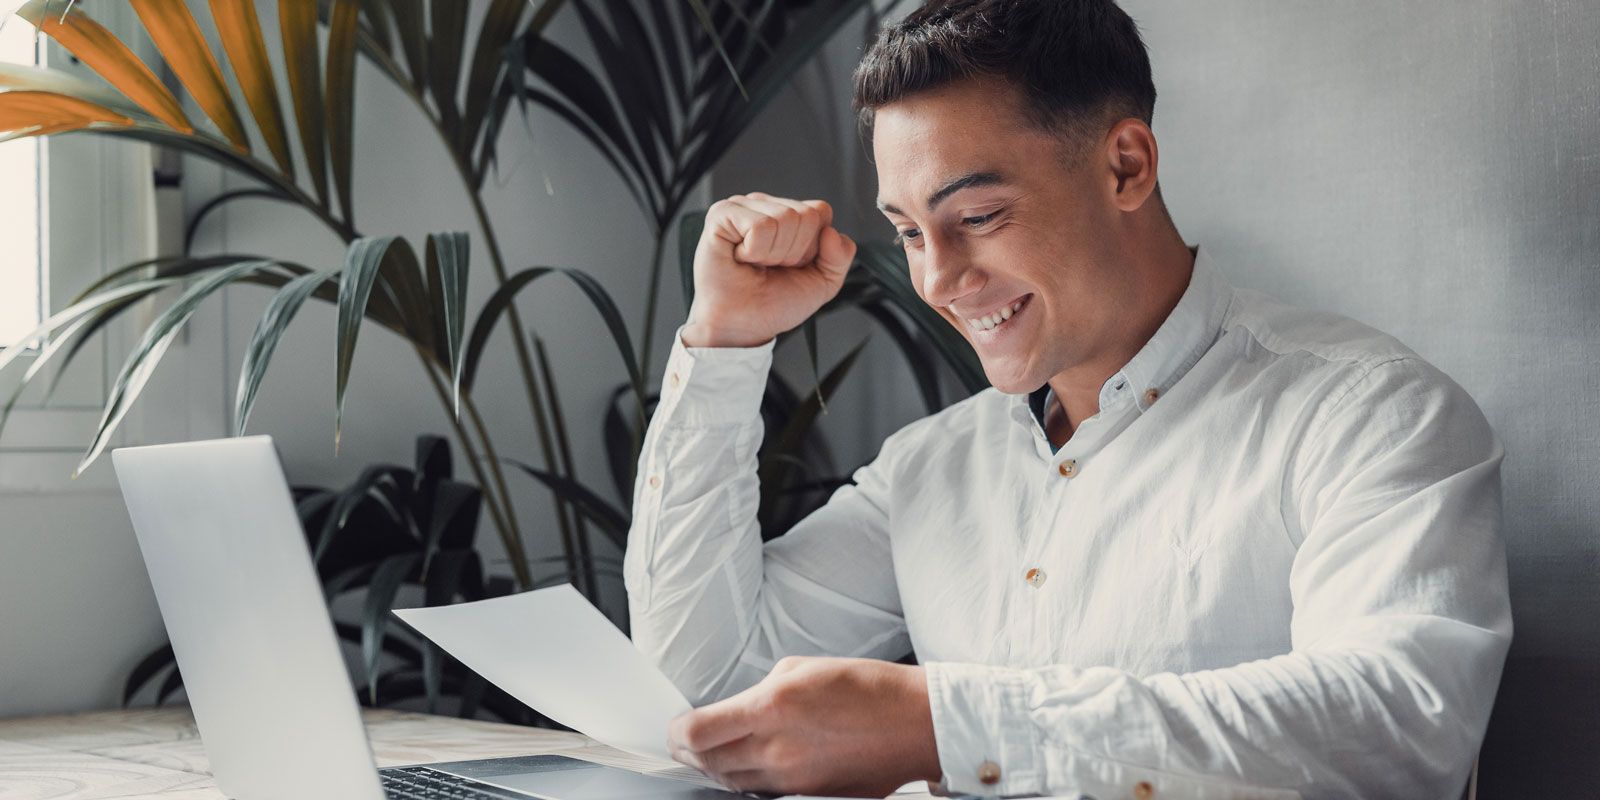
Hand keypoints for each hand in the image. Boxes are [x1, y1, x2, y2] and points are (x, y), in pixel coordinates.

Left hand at [666, 656, 940, 796]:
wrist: (915, 724)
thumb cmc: (867, 688)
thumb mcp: (802, 667)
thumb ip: (761, 691)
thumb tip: (738, 710)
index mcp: (771, 707)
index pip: (697, 732)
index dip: (675, 733)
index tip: (674, 727)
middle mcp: (776, 749)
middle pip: (707, 763)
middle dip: (688, 752)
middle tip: (684, 741)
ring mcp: (793, 779)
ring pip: (730, 783)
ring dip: (714, 768)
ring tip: (710, 753)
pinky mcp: (809, 797)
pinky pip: (763, 793)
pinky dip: (746, 780)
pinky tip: (748, 765)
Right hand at [682, 192, 856, 347]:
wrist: (743, 325)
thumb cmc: (773, 302)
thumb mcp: (823, 282)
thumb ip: (841, 256)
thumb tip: (831, 232)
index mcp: (788, 214)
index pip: (820, 211)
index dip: (813, 247)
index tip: (792, 265)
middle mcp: (765, 205)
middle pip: (806, 215)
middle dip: (794, 252)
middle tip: (771, 267)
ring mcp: (742, 206)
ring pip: (785, 218)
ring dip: (773, 254)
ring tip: (756, 264)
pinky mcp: (721, 215)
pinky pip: (760, 226)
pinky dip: (756, 251)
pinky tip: (741, 258)